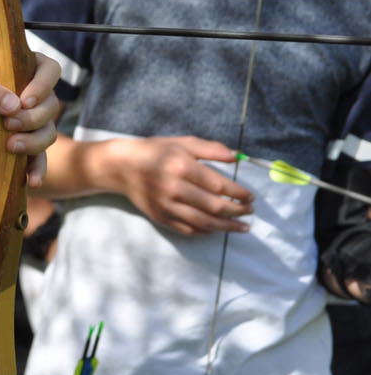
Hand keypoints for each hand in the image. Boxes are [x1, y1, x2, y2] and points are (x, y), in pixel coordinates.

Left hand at [0, 52, 60, 177]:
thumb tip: (14, 106)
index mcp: (20, 71)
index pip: (49, 69)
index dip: (44, 84)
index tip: (24, 100)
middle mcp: (31, 96)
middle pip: (52, 105)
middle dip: (33, 117)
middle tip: (8, 124)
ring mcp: (30, 123)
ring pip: (49, 132)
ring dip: (35, 142)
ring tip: (10, 146)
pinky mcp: (24, 147)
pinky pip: (40, 160)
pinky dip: (38, 170)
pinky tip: (31, 181)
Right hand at [96, 135, 252, 234]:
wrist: (122, 166)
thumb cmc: (155, 152)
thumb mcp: (182, 143)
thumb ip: (211, 149)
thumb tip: (237, 158)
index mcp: (181, 166)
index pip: (219, 185)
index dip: (239, 193)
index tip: (251, 196)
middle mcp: (174, 188)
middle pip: (214, 206)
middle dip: (237, 211)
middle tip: (249, 211)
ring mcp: (166, 205)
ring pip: (204, 222)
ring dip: (227, 227)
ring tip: (243, 227)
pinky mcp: (160, 216)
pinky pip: (188, 229)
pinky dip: (206, 231)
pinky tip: (217, 229)